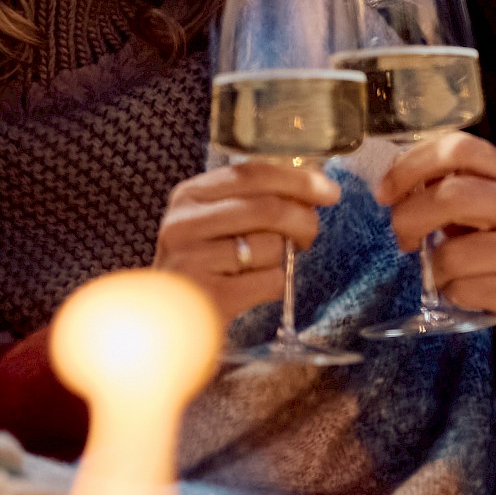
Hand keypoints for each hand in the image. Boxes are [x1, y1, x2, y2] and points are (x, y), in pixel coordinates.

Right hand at [154, 160, 340, 323]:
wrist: (166, 321)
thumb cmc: (201, 266)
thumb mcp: (214, 222)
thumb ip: (251, 200)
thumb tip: (313, 189)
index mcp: (189, 195)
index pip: (252, 173)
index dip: (297, 180)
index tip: (329, 191)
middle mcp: (184, 222)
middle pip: (267, 208)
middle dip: (302, 220)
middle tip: (308, 235)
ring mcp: (193, 259)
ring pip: (270, 246)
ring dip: (280, 259)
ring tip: (260, 267)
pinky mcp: (209, 295)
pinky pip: (268, 281)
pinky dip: (272, 285)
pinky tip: (252, 289)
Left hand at [376, 132, 495, 357]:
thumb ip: (460, 192)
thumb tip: (400, 187)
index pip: (459, 149)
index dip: (411, 166)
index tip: (386, 192)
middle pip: (452, 196)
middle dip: (409, 218)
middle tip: (402, 237)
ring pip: (454, 253)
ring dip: (435, 268)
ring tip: (446, 273)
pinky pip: (468, 290)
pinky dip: (453, 293)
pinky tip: (466, 293)